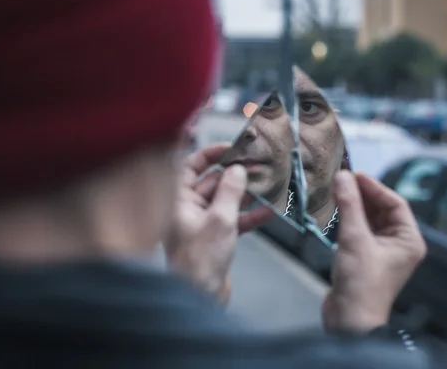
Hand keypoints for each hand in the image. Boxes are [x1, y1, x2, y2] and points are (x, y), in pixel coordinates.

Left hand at [165, 144, 271, 302]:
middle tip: (258, 166)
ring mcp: (200, 223)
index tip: (233, 149)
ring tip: (268, 184)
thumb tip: (237, 169)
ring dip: (245, 194)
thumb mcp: (220, 219)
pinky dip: (248, 216)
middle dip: (235, 175)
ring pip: (225, 200)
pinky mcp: (213, 237)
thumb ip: (230, 191)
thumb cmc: (200, 259)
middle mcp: (186, 208)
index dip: (211, 154)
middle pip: (212, 182)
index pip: (191, 166)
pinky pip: (232, 220)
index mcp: (178, 199)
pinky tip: (268, 212)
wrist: (199, 297)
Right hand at [322, 171, 425, 332]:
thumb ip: (349, 205)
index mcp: (408, 240)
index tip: (353, 174)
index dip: (374, 187)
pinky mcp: (364, 258)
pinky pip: (358, 231)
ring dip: (354, 206)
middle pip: (381, 210)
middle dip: (362, 195)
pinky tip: (335, 211)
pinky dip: (348, 220)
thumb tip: (343, 176)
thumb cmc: (361, 284)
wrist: (349, 321)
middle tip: (341, 180)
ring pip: (368, 219)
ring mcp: (381, 252)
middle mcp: (398, 244)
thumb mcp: (355, 239)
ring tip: (336, 192)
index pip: (395, 203)